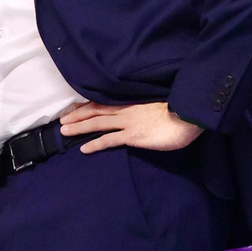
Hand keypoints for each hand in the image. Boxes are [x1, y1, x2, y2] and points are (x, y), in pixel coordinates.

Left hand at [58, 102, 202, 153]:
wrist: (189, 116)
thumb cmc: (178, 112)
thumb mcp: (157, 108)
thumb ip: (144, 111)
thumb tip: (140, 117)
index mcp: (132, 102)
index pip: (105, 102)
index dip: (88, 105)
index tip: (74, 108)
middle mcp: (127, 110)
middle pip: (96, 110)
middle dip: (77, 115)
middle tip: (62, 120)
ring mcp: (129, 122)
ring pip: (98, 122)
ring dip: (79, 126)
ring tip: (64, 131)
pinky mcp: (133, 135)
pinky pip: (109, 139)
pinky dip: (95, 143)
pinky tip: (84, 148)